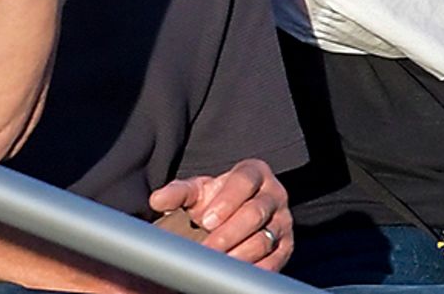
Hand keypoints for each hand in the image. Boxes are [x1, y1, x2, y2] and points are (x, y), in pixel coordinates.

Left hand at [151, 161, 291, 267]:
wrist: (237, 214)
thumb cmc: (215, 199)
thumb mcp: (197, 191)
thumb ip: (178, 192)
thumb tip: (157, 201)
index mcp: (254, 172)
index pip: (243, 182)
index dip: (226, 201)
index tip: (205, 220)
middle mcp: (274, 195)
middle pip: (255, 213)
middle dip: (229, 233)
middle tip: (207, 247)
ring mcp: (283, 222)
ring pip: (265, 239)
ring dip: (240, 253)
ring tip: (217, 261)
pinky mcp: (286, 247)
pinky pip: (275, 260)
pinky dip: (255, 268)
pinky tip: (235, 271)